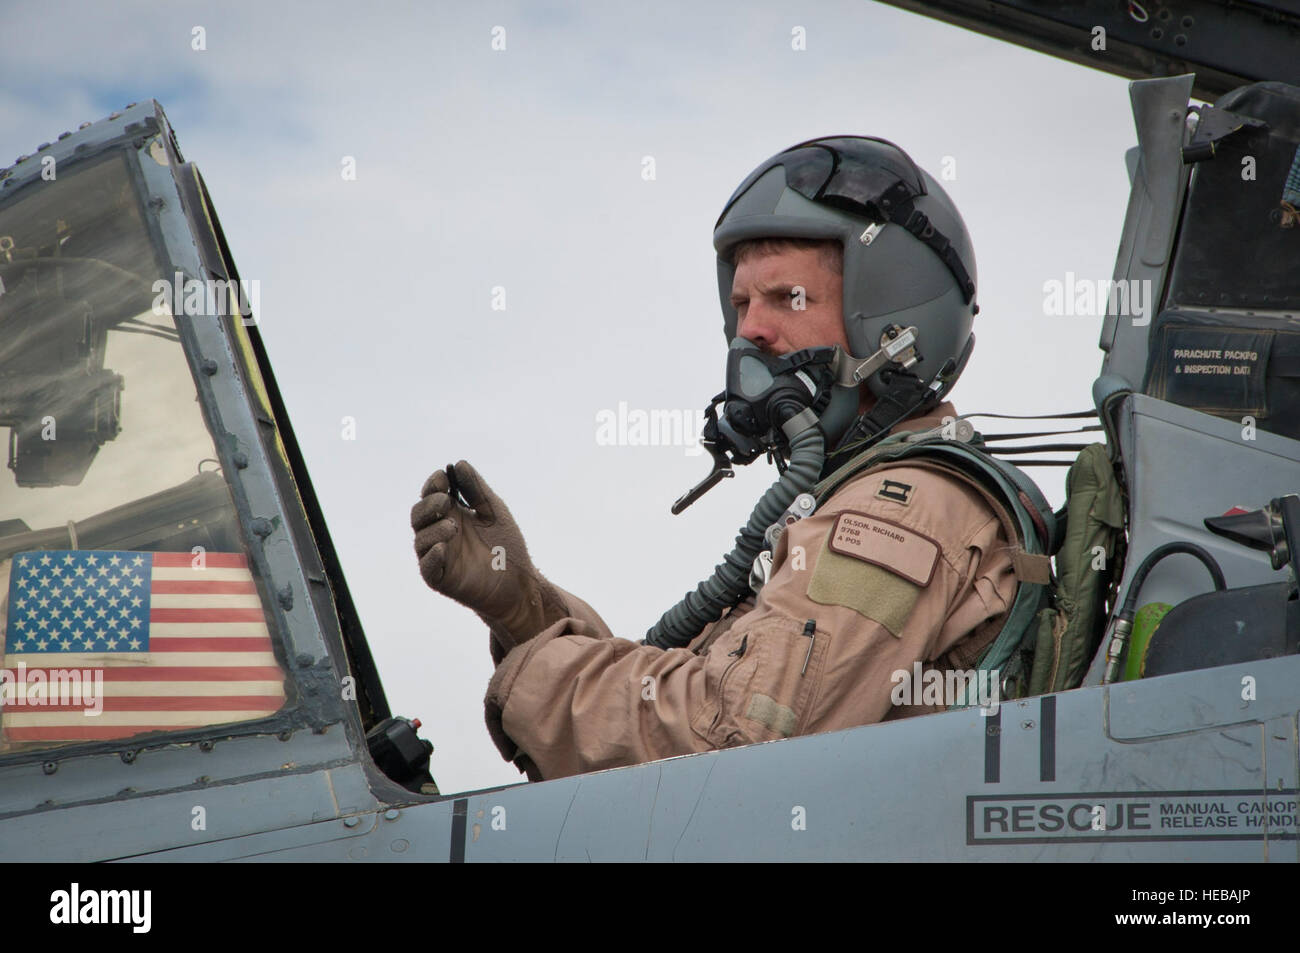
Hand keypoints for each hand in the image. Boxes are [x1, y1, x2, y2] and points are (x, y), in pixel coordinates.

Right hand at [411, 461, 565, 647]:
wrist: (520, 581)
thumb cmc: (506, 546)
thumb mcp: (493, 511)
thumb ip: (476, 489)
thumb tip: (458, 464)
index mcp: (450, 514)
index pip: (431, 495)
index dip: (433, 484)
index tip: (443, 476)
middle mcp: (439, 533)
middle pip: (419, 515)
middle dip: (429, 505)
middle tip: (445, 501)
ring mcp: (438, 556)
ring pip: (420, 540)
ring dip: (433, 530)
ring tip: (453, 526)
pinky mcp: (441, 578)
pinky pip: (428, 568)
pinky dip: (432, 557)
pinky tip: (442, 548)